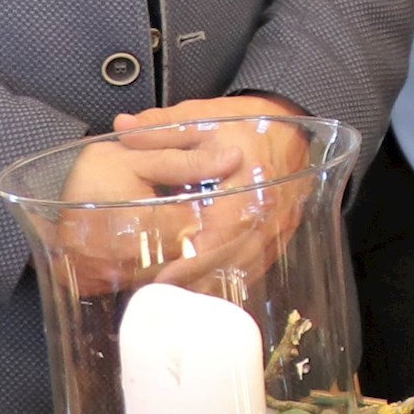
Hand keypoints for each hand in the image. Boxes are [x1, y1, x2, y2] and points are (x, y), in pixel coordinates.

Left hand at [54, 97, 318, 293]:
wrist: (291, 129)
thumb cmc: (246, 124)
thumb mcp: (202, 117)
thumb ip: (162, 128)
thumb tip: (122, 129)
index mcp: (249, 177)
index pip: (226, 226)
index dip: (197, 254)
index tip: (166, 274)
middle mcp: (268, 206)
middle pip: (236, 254)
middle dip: (198, 276)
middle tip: (162, 290)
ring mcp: (278, 224)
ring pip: (247, 264)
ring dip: (213, 281)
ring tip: (178, 295)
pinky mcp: (280, 234)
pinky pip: (257, 263)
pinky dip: (230, 277)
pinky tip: (205, 286)